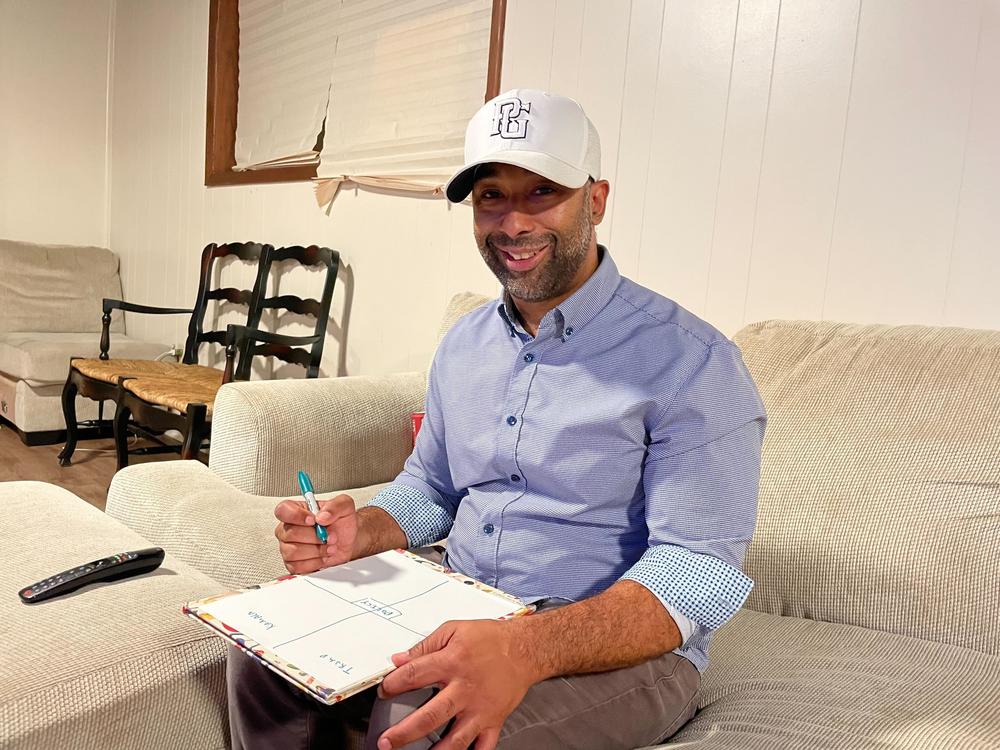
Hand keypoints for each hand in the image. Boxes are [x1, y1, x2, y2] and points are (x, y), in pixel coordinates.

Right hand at [273, 494, 357, 572]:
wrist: (350, 541)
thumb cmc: (343, 523)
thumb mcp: (345, 505)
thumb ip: (335, 506)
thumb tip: (322, 516)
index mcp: (297, 510)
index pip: (283, 510)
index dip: (296, 516)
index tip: (314, 521)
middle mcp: (289, 528)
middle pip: (289, 534)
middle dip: (314, 537)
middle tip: (330, 536)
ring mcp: (289, 547)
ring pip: (292, 552)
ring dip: (316, 551)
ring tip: (329, 547)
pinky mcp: (294, 563)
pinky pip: (297, 566)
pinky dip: (314, 562)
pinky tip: (323, 556)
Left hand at [375, 619, 539, 749]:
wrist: (525, 648)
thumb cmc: (490, 638)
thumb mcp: (455, 629)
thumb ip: (426, 645)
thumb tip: (399, 659)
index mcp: (452, 662)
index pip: (415, 675)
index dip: (394, 684)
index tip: (383, 691)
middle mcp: (465, 689)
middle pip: (430, 715)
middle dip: (405, 731)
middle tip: (387, 741)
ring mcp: (479, 709)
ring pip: (455, 738)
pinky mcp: (493, 720)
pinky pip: (483, 747)